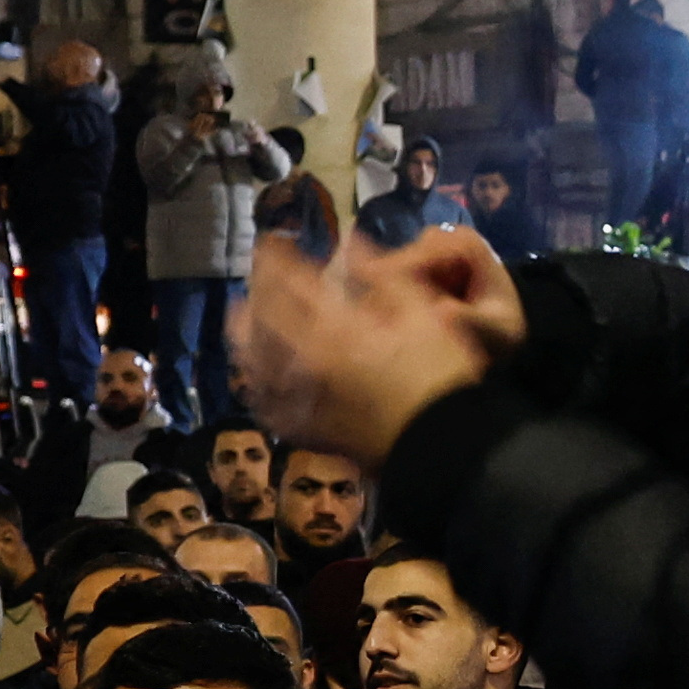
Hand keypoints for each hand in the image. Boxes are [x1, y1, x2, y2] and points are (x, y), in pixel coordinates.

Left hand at [236, 228, 503, 461]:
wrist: (442, 448)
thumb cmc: (440, 378)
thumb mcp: (423, 315)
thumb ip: (382, 277)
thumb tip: (352, 244)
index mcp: (334, 329)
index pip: (289, 283)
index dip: (275, 258)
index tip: (273, 240)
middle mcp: (303, 361)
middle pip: (259, 317)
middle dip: (255, 289)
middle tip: (260, 273)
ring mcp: (296, 397)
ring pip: (251, 357)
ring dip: (245, 330)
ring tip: (247, 313)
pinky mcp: (300, 427)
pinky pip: (262, 399)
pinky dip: (254, 377)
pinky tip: (257, 369)